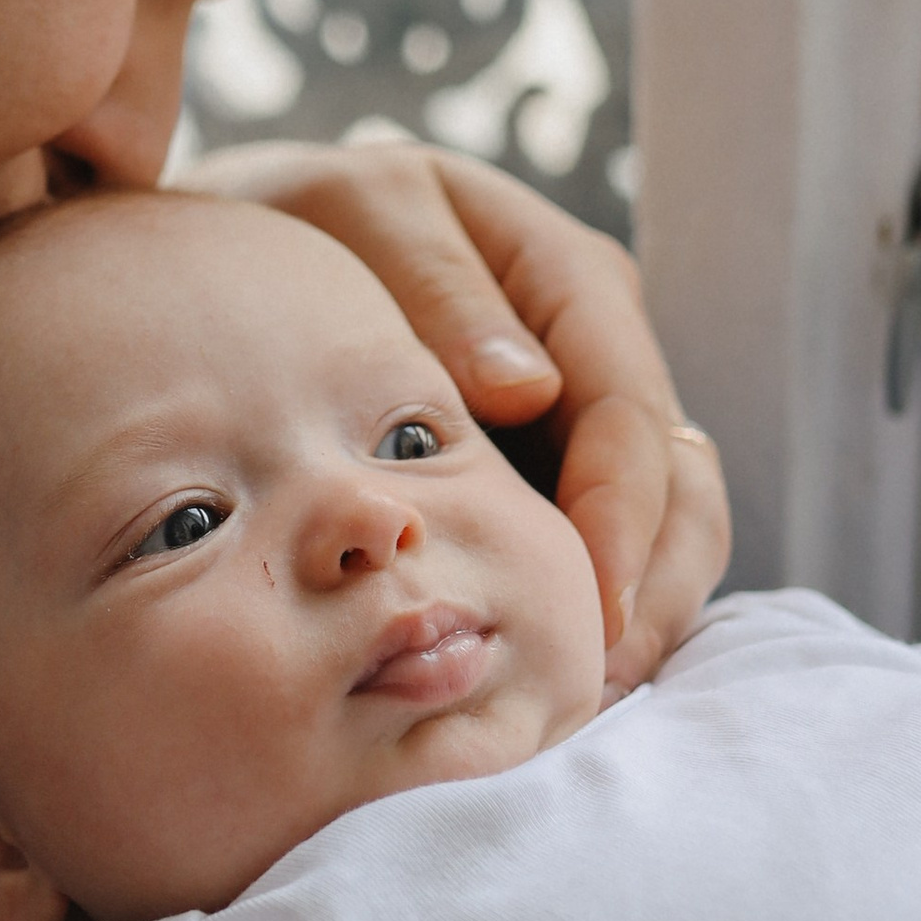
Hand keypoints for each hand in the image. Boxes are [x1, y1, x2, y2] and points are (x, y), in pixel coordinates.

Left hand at [181, 139, 729, 690]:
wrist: (239, 243)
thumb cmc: (299, 221)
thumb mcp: (359, 212)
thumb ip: (438, 286)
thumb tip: (526, 388)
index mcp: (571, 281)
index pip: (631, 415)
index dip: (622, 519)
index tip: (589, 612)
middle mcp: (598, 357)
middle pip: (680, 488)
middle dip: (653, 593)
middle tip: (593, 690)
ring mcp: (581, 423)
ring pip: (664, 535)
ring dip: (636, 622)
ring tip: (576, 708)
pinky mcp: (547, 481)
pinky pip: (599, 558)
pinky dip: (587, 622)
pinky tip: (543, 688)